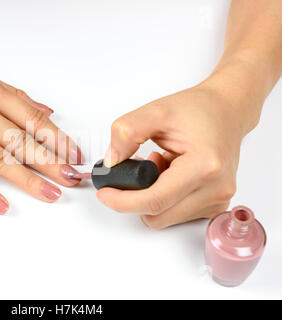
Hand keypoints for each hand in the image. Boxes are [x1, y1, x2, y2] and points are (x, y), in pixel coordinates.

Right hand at [0, 55, 83, 214]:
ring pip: (1, 159)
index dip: (59, 140)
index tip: (74, 155)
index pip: (35, 119)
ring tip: (50, 194)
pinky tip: (1, 205)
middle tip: (72, 179)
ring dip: (29, 180)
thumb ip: (16, 97)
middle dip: (52, 163)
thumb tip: (48, 111)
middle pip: (23, 141)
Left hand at [97, 82, 254, 228]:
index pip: (155, 200)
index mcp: (205, 166)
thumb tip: (112, 162)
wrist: (227, 110)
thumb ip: (127, 132)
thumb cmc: (199, 110)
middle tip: (135, 167)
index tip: (104, 194)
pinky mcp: (215, 205)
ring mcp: (218, 200)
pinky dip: (163, 199)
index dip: (123, 201)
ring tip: (158, 166)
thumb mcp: (156, 111)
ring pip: (164, 218)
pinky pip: (175, 214)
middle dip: (135, 196)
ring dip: (151, 196)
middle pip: (157, 215)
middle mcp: (216, 188)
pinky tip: (169, 175)